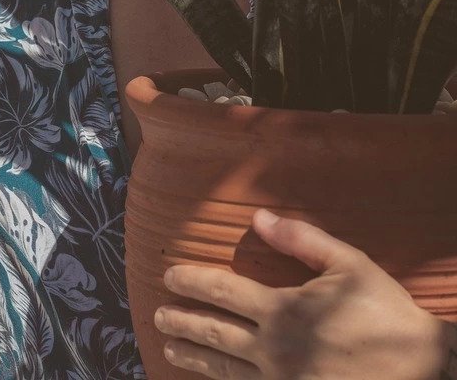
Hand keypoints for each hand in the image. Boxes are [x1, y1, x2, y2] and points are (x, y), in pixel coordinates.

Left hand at [153, 208, 455, 378]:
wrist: (425, 372)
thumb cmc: (385, 314)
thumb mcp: (348, 264)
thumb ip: (301, 239)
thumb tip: (259, 217)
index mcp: (282, 309)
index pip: (221, 291)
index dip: (190, 281)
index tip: (168, 276)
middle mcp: (274, 348)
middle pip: (213, 333)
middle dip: (181, 322)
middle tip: (157, 316)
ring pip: (225, 370)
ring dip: (193, 358)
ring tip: (169, 349)